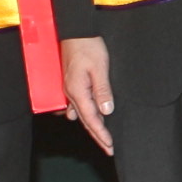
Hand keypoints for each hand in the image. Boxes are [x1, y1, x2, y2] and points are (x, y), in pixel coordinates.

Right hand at [61, 36, 116, 154]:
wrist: (76, 32)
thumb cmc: (89, 47)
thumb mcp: (100, 68)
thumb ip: (102, 91)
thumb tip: (106, 111)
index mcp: (77, 91)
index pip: (91, 119)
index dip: (101, 134)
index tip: (110, 146)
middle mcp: (71, 94)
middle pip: (85, 120)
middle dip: (97, 136)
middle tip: (108, 149)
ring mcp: (70, 89)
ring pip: (82, 114)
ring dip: (92, 127)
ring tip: (103, 138)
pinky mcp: (73, 84)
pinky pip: (79, 105)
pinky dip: (87, 115)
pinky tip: (92, 118)